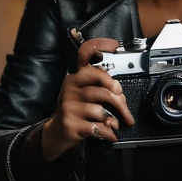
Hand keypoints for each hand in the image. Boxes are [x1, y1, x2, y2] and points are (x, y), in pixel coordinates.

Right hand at [41, 37, 135, 160]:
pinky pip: (98, 127)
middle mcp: (71, 89)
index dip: (101, 46)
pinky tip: (109, 134)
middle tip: (125, 111)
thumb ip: (100, 88)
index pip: (86, 56)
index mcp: (76, 78)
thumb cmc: (74, 112)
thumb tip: (120, 92)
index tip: (115, 46)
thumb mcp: (83, 95)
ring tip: (112, 124)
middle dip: (120, 103)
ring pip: (101, 110)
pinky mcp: (71, 124)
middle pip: (104, 90)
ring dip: (113, 120)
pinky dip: (108, 133)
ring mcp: (69, 106)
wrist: (56, 133)